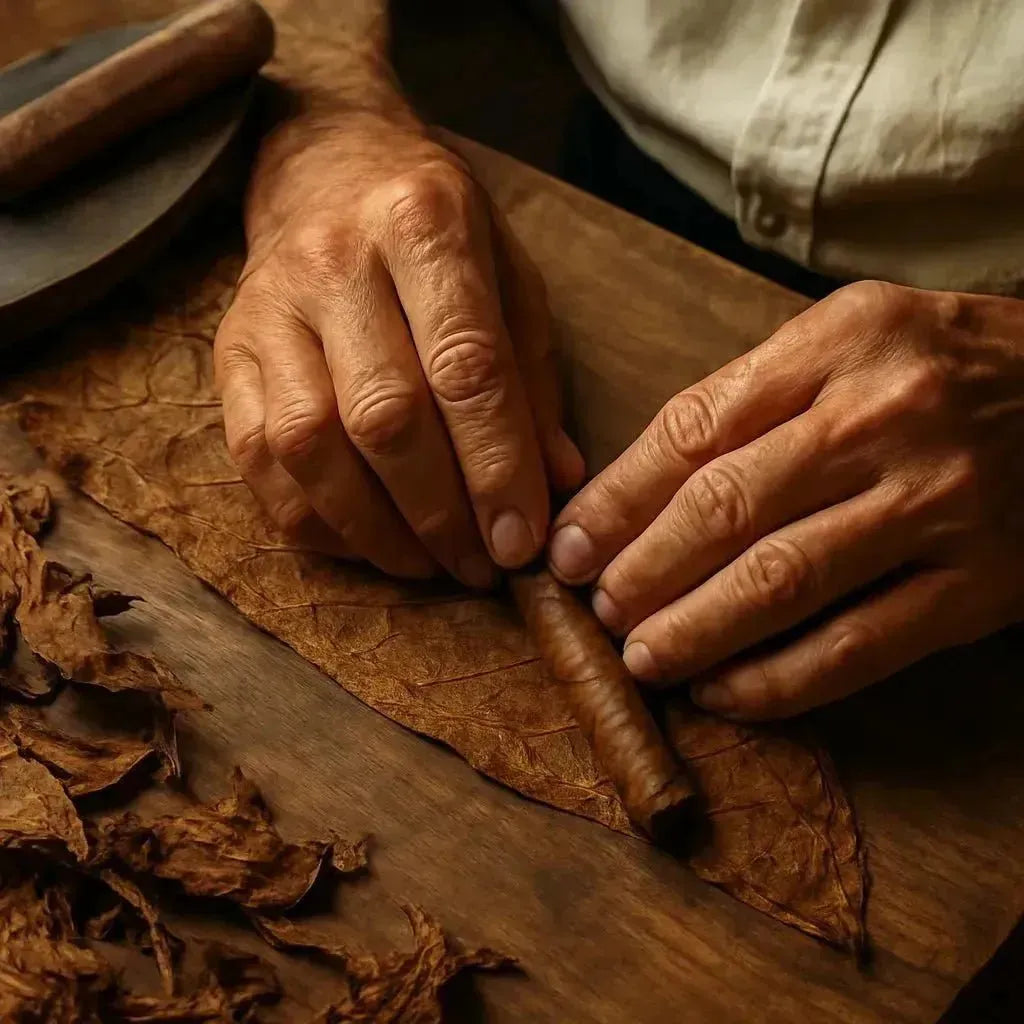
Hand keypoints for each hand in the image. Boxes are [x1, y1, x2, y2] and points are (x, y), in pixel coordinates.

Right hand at [215, 111, 582, 585]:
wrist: (323, 168)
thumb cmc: (436, 231)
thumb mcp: (509, 276)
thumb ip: (531, 379)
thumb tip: (554, 484)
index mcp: (424, 223)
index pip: (465, 367)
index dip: (496, 468)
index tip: (521, 540)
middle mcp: (335, 260)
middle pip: (384, 415)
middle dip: (440, 513)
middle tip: (481, 564)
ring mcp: (268, 307)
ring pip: (310, 445)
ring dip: (375, 530)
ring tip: (429, 564)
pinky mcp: (227, 351)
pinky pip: (257, 459)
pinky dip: (316, 520)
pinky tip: (367, 541)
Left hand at [549, 281, 1023, 719]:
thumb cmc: (939, 368)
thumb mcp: (849, 340)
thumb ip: (752, 398)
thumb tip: (634, 490)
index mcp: (841, 342)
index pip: (694, 429)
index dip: (617, 498)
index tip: (568, 545)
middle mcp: (886, 418)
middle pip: (727, 506)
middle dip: (642, 568)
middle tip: (593, 606)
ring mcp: (938, 504)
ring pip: (782, 581)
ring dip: (693, 630)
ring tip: (639, 655)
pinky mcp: (979, 585)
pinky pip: (858, 646)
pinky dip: (778, 680)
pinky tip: (722, 691)